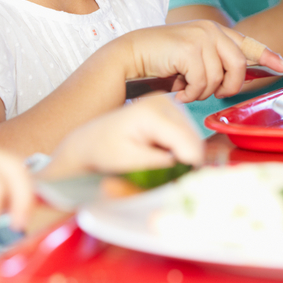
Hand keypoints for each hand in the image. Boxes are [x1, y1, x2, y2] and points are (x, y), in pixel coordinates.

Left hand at [44, 95, 203, 178]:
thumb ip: (160, 163)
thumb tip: (188, 163)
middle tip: (165, 174)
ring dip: (182, 154)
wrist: (90, 141)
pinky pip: (185, 133)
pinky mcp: (169, 108)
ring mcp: (167, 102)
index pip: (187, 142)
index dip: (188, 165)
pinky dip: (178, 147)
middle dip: (185, 159)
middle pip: (193, 138)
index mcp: (152, 113)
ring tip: (157, 161)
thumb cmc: (103, 152)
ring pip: (192, 136)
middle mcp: (163, 101)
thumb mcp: (129, 161)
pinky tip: (159, 152)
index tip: (178, 181)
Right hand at [119, 21, 282, 101]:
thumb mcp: (193, 60)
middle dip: (229, 86)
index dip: (268, 55)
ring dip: (203, 92)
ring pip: (219, 78)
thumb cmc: (160, 62)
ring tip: (187, 89)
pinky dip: (191, 94)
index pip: (247, 43)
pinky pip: (203, 83)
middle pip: (239, 66)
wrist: (130, 56)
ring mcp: (201, 37)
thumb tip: (238, 79)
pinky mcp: (190, 49)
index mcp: (213, 31)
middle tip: (213, 94)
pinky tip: (179, 91)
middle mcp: (210, 30)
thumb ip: (215, 64)